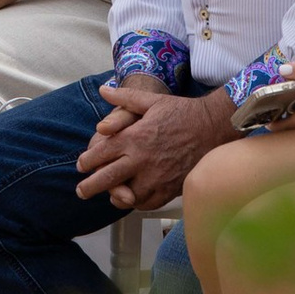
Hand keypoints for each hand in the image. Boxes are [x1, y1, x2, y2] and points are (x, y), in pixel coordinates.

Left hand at [76, 75, 229, 213]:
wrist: (213, 126)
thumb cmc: (182, 112)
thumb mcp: (152, 100)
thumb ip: (125, 97)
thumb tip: (104, 90)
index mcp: (135, 138)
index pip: (101, 154)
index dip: (87, 161)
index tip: (81, 165)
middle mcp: (142, 160)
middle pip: (107, 178)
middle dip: (90, 186)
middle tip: (81, 191)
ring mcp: (156, 177)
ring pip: (126, 195)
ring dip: (114, 196)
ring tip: (109, 195)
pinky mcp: (170, 188)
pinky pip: (148, 203)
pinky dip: (137, 203)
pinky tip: (133, 198)